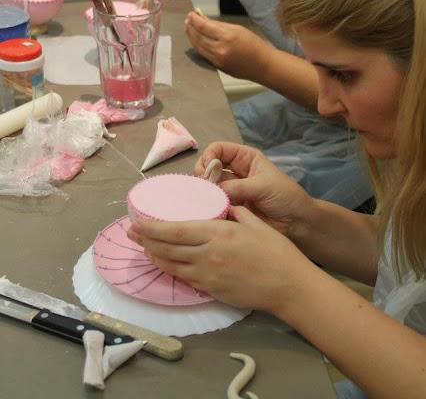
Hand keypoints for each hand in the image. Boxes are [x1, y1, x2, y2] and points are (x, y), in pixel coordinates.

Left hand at [127, 206, 312, 313]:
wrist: (288, 286)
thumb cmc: (276, 250)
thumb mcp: (254, 222)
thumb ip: (232, 212)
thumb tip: (219, 204)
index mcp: (217, 233)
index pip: (175, 231)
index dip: (152, 228)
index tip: (136, 222)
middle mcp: (207, 255)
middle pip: (167, 249)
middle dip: (145, 241)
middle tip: (132, 233)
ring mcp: (207, 276)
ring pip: (171, 266)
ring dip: (154, 255)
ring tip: (144, 246)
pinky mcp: (211, 291)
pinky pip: (184, 278)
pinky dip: (170, 269)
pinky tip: (166, 263)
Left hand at [184, 11, 270, 79]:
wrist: (263, 66)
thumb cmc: (254, 45)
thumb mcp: (238, 29)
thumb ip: (220, 25)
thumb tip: (205, 20)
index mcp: (227, 36)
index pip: (204, 27)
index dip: (195, 20)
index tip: (191, 14)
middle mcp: (220, 49)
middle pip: (198, 38)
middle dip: (191, 28)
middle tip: (187, 21)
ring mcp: (217, 60)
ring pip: (198, 48)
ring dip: (192, 38)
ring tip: (189, 29)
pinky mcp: (217, 67)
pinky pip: (204, 55)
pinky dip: (198, 46)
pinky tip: (197, 41)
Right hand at [195, 142, 311, 235]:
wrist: (297, 223)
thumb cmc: (285, 197)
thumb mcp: (263, 186)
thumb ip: (237, 187)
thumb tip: (211, 190)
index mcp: (245, 158)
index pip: (218, 149)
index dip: (209, 156)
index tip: (206, 171)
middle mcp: (235, 171)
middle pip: (209, 166)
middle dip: (203, 174)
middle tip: (203, 188)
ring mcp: (231, 190)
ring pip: (209, 186)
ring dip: (204, 191)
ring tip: (205, 200)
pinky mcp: (230, 207)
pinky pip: (213, 203)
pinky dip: (208, 205)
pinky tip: (207, 209)